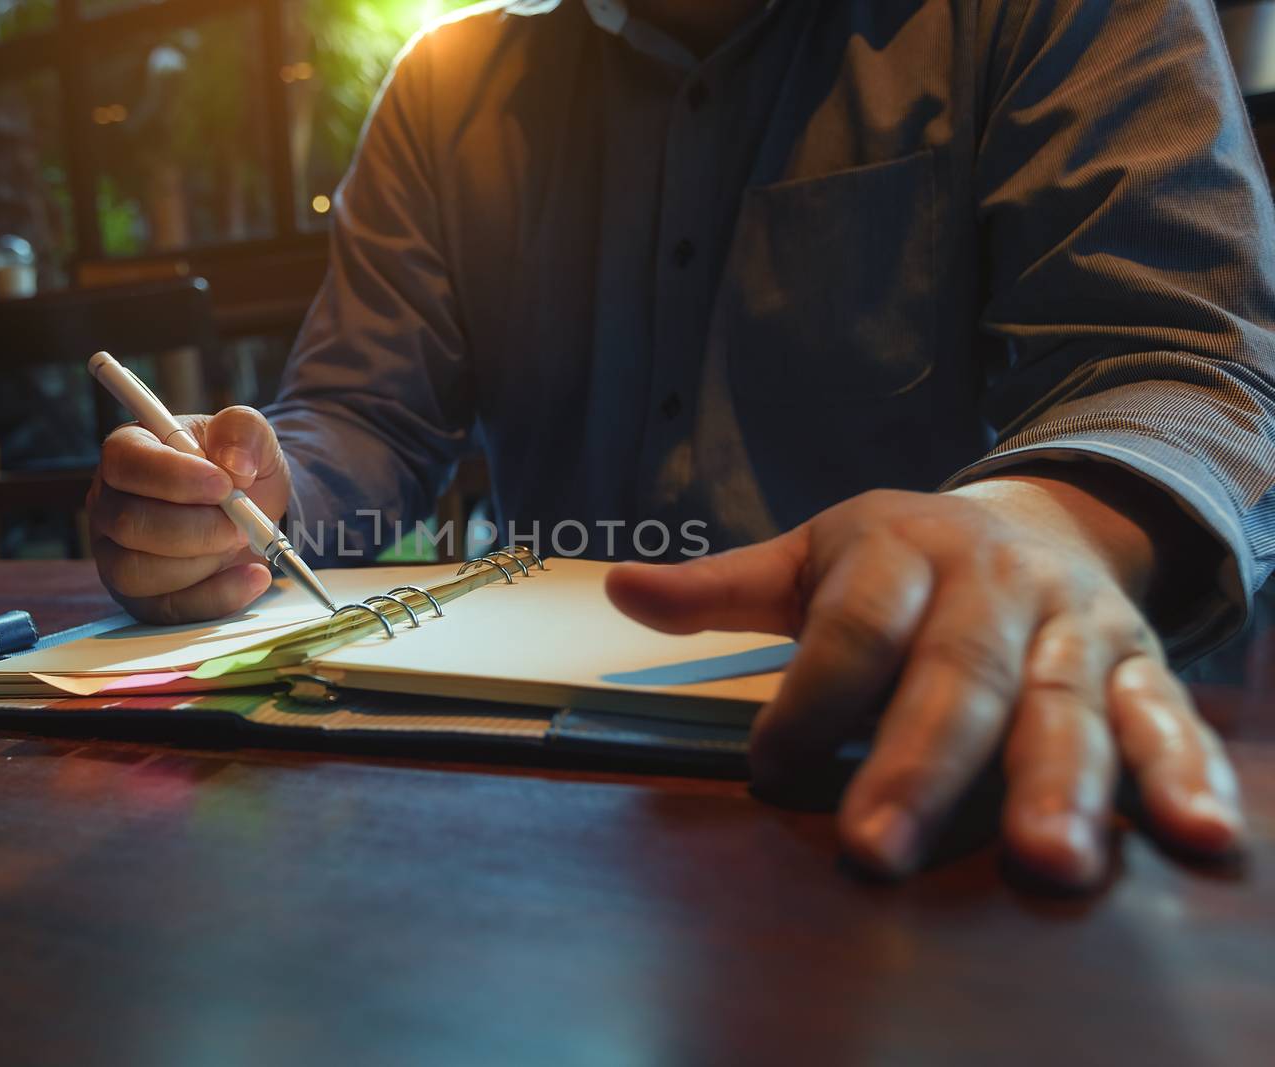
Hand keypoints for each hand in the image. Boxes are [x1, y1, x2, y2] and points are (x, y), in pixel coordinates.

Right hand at [89, 406, 291, 622]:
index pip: (126, 462)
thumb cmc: (236, 469)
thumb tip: (236, 464)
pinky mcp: (141, 597)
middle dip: (196, 528)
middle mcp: (110, 505)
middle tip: (241, 523)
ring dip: (202, 562)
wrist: (252, 511)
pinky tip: (253, 576)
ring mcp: (117, 555)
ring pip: (136, 572)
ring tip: (240, 542)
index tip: (223, 484)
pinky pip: (166, 609)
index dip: (173, 477)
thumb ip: (244, 430)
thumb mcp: (249, 435)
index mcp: (129, 452)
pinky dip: (217, 597)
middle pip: (129, 523)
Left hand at [605, 480, 1244, 887]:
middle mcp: (996, 586)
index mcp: (905, 550)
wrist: (1038, 517)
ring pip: (1065, 704)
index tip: (768, 770)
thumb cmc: (904, 558)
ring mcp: (1073, 628)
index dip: (812, 697)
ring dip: (1059, 784)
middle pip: (956, 676)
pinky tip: (1191, 838)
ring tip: (1049, 862)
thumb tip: (622, 587)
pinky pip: (1165, 720)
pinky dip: (1183, 777)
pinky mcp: (1140, 666)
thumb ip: (724, 586)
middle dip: (919, 765)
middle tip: (878, 848)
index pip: (854, 626)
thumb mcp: (813, 556)